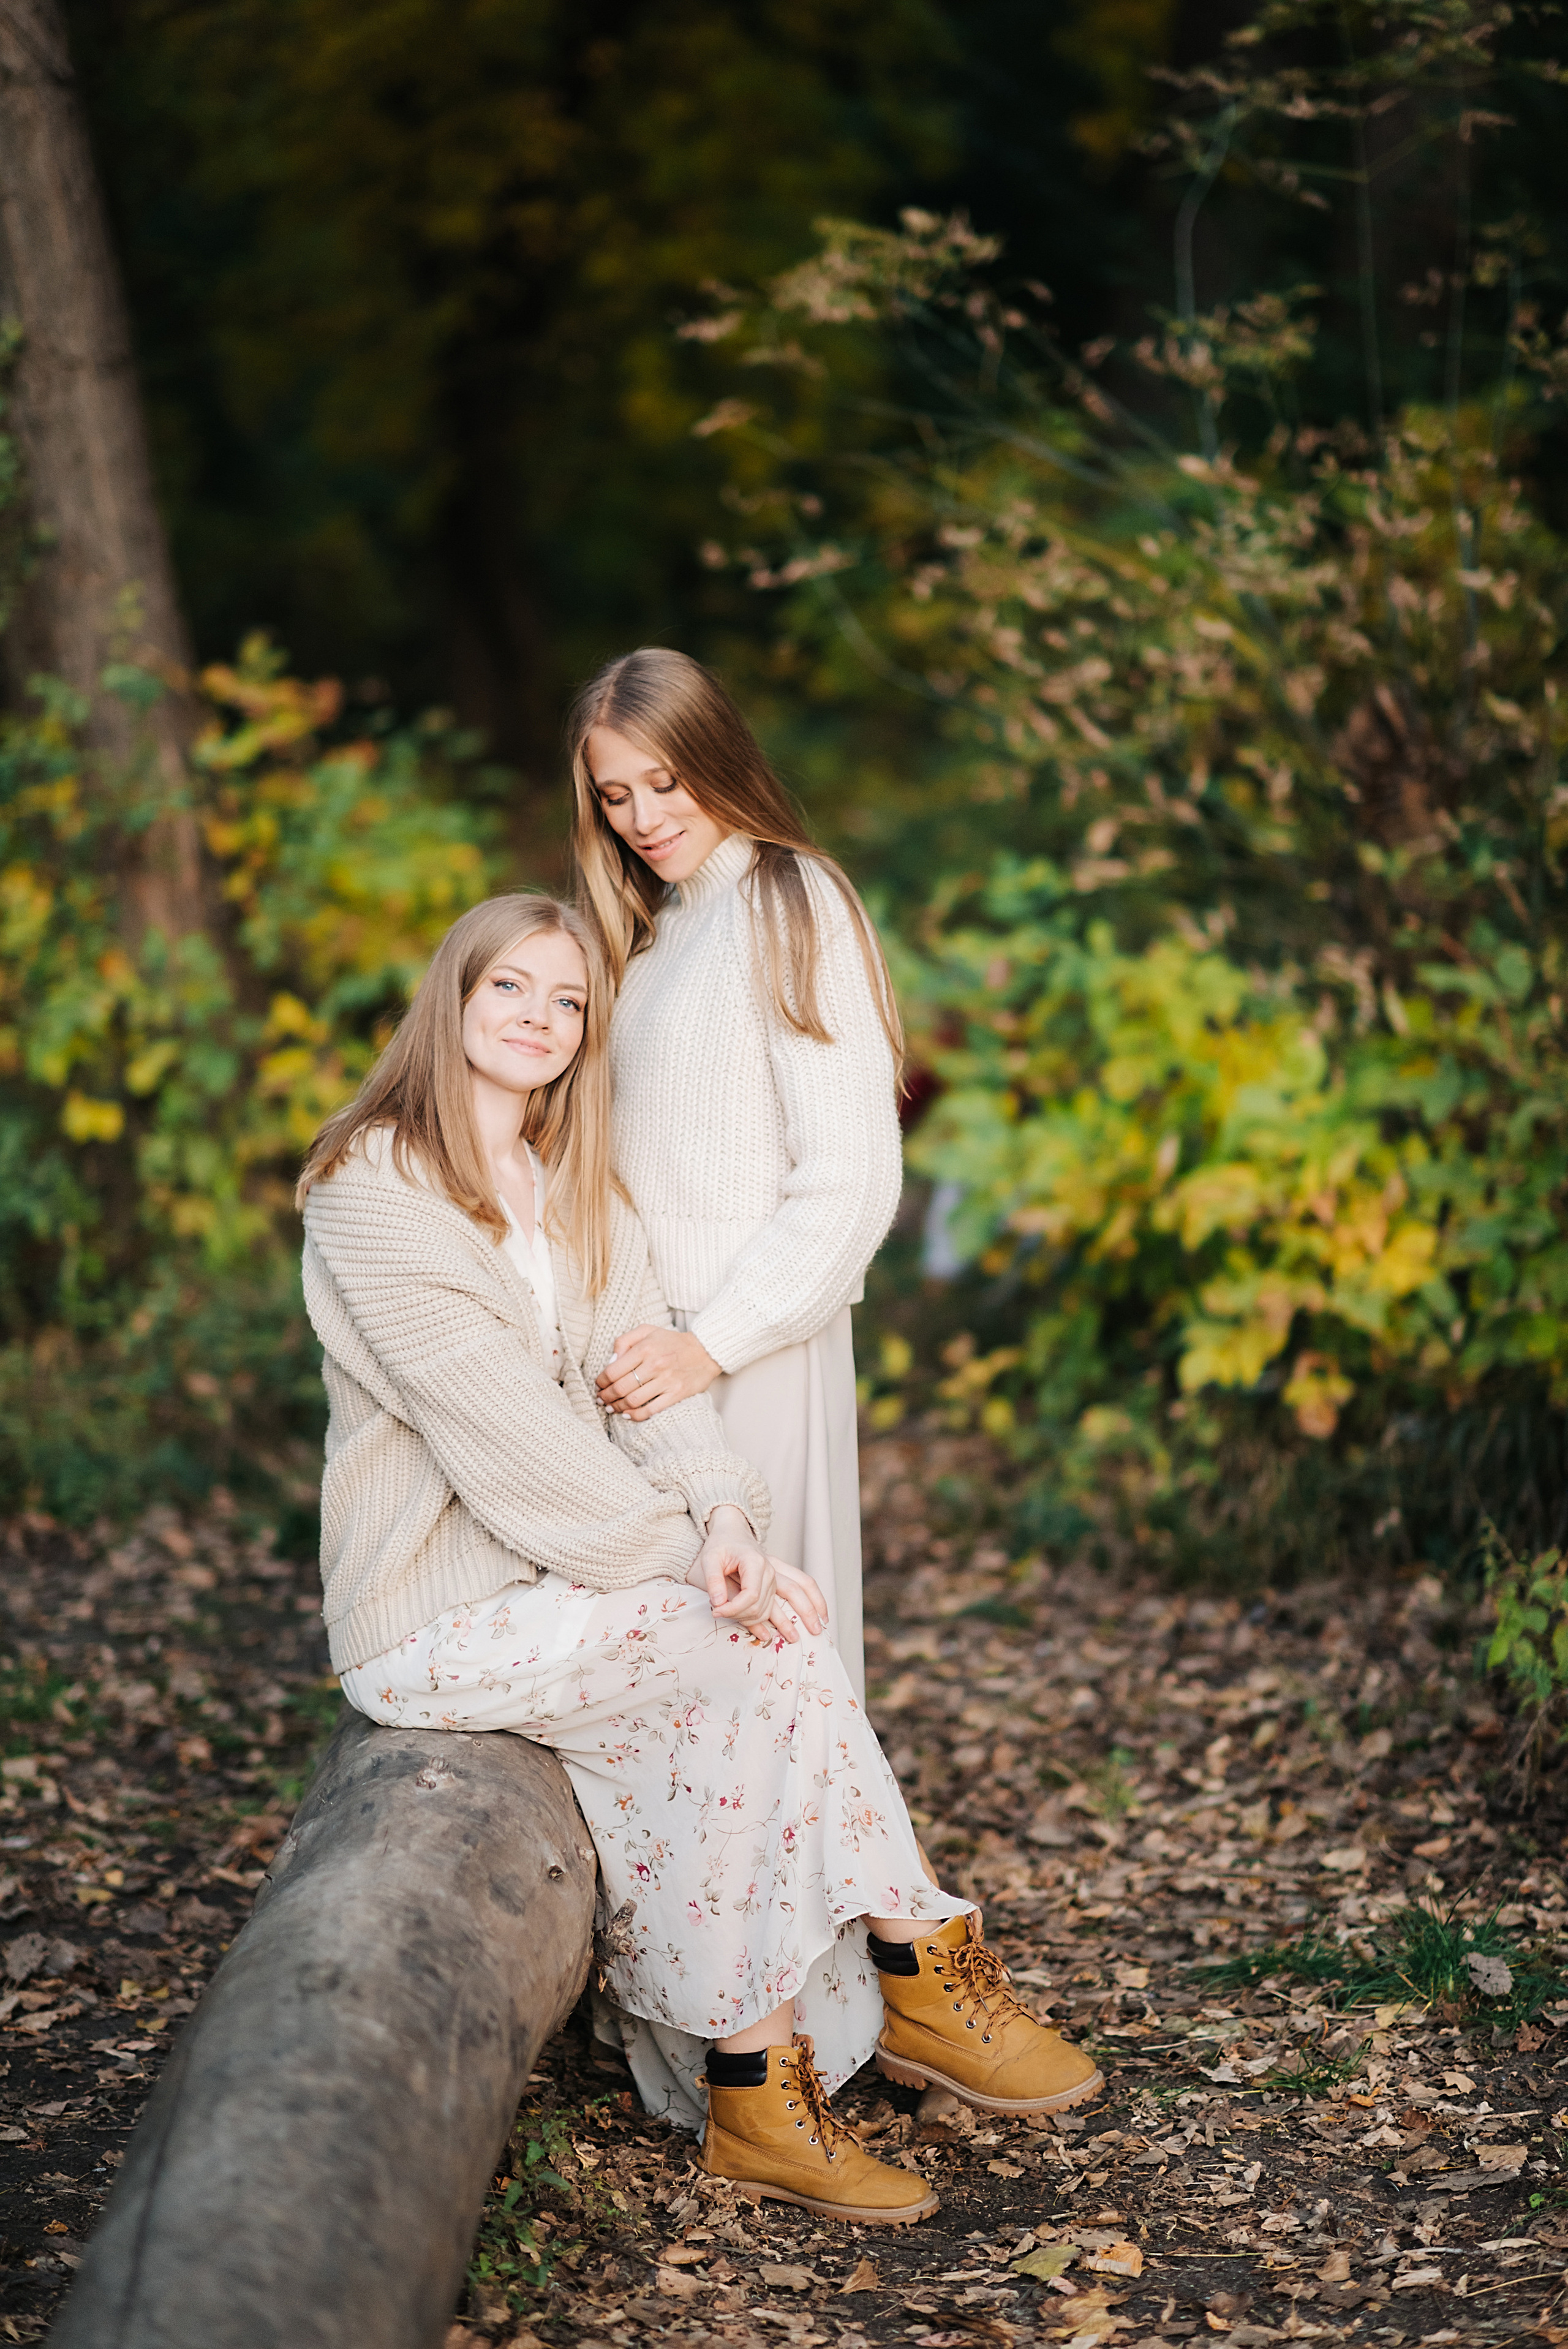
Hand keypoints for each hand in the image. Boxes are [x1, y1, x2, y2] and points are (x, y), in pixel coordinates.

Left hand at [598, 1324, 722, 1418]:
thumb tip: (611, 1361)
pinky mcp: (676, 1394)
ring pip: (633, 1401)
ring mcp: (666, 1381)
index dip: (601, 1381)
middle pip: (620, 1388)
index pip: (613, 1370)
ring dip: (617, 1407)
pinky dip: (635, 1415)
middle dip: (606, 1397)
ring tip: (612, 1408)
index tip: (599, 1385)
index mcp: (644, 1348)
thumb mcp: (647, 1331)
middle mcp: (654, 1364)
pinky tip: (628, 1415)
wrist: (706, 1350)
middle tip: (602, 1399)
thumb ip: (624, 1341)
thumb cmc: (672, 1342)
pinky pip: (651, 1410)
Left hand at [688, 1506, 776, 1632]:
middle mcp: (769, 1573)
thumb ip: (713, 1580)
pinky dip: (750, 1618)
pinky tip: (736, 1613)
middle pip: (757, 1607)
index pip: (751, 1596)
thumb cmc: (721, 1544)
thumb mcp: (710, 1558)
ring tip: (724, 1610)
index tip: (716, 1611)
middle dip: (735, 1615)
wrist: (733, 1533)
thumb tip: (718, 1604)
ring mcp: (772, 1581)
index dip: (733, 1609)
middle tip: (716, 1610)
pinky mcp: (771, 1589)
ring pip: (763, 1612)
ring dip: (742, 1618)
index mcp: (755, 1563)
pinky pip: (766, 1611)